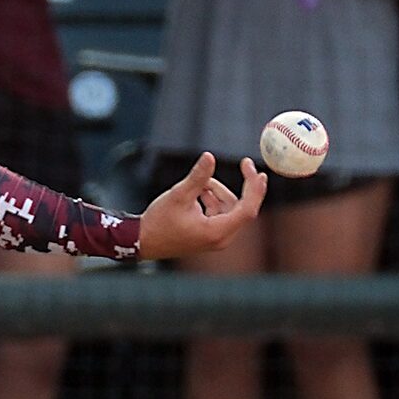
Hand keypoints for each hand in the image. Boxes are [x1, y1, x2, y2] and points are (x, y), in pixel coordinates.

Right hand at [136, 151, 265, 259]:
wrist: (142, 241)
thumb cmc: (159, 222)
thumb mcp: (178, 195)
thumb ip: (198, 177)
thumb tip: (210, 157)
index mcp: (217, 232)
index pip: (247, 209)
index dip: (254, 189)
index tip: (256, 170)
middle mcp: (221, 238)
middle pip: (238, 207)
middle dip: (227, 188)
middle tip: (240, 164)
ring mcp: (216, 239)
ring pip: (228, 208)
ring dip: (215, 193)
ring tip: (195, 187)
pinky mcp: (209, 236)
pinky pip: (219, 214)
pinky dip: (210, 201)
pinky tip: (194, 196)